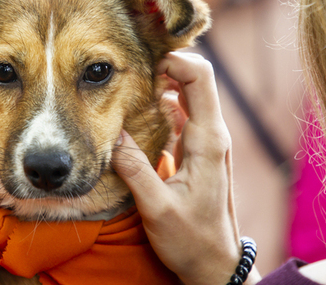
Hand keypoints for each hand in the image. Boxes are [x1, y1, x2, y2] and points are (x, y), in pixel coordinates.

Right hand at [112, 52, 259, 284]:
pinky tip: (139, 110)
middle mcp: (212, 134)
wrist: (214, 263)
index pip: (199, 78)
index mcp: (208, 140)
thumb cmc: (190, 240)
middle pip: (195, 78)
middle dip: (165, 66)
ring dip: (162, 83)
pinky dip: (162, 103)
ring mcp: (206, 140)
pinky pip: (182, 113)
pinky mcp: (197, 149)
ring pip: (188, 94)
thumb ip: (134, 168)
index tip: (140, 64)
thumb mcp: (157, 208)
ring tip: (130, 85)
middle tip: (130, 70)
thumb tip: (111, 134)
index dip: (174, 60)